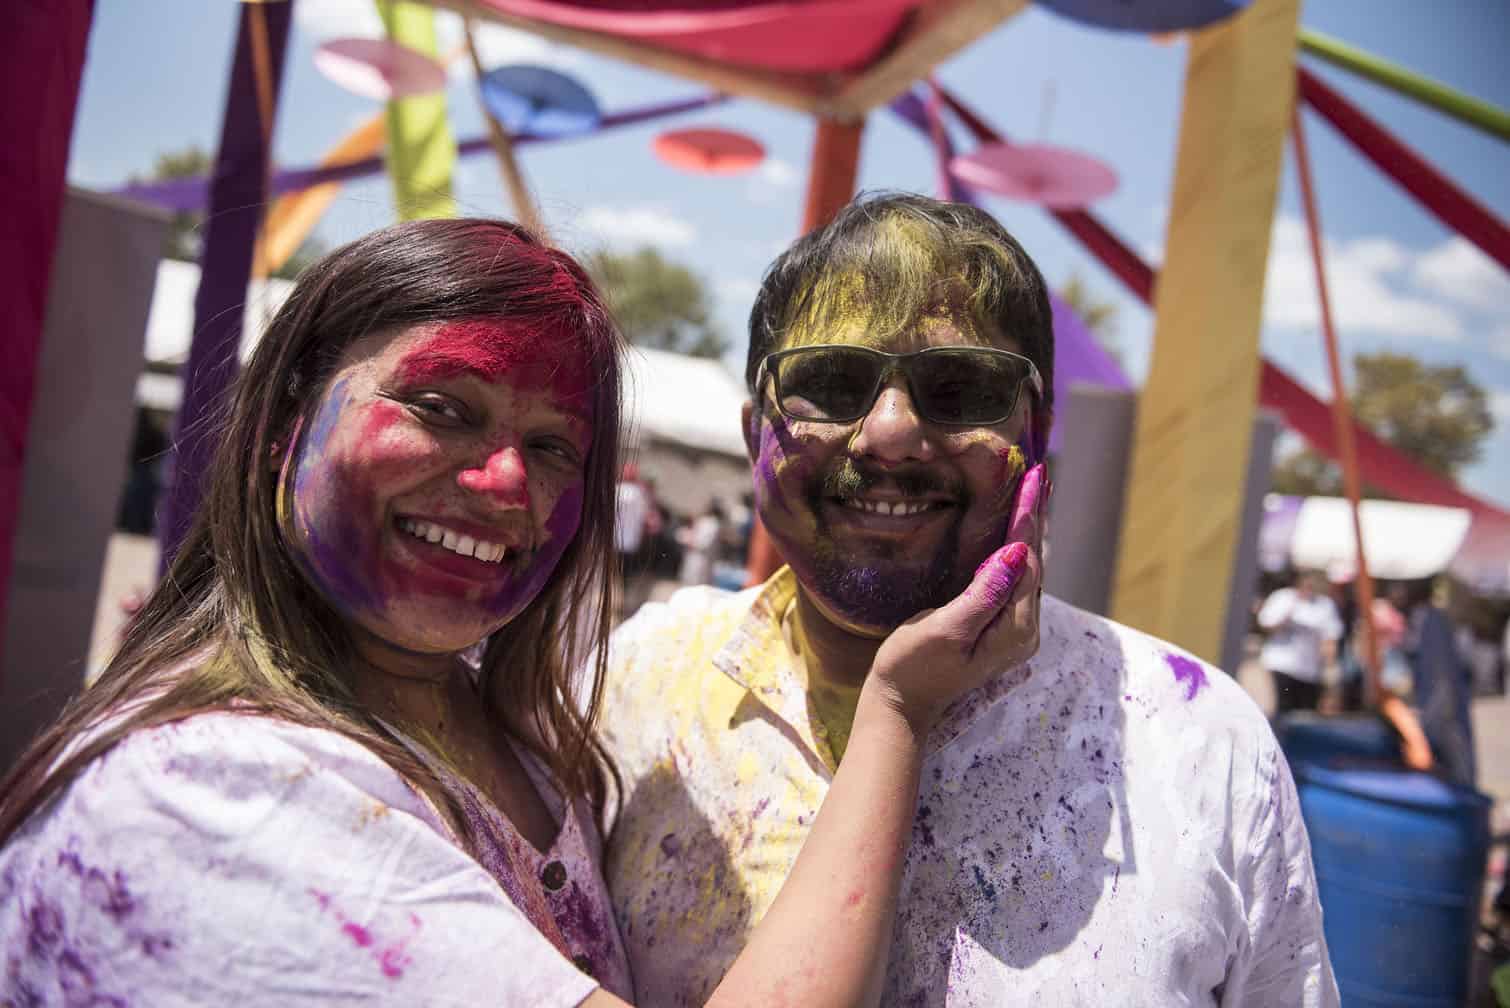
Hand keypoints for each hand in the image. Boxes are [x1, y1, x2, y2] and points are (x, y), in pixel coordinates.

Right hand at [868, 464, 1048, 729]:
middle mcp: (1024, 630)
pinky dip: (1016, 549)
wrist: (900, 704)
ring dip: (1028, 530)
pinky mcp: (999, 627)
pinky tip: (1015, 532)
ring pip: (1027, 569)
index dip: (1028, 518)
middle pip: (1033, 562)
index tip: (1032, 479)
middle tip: (1038, 474)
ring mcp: (1013, 630)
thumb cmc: (913, 667)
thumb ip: (984, 594)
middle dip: (1034, 517)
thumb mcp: (945, 629)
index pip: (1026, 560)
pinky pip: (1014, 580)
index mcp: (1015, 629)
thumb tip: (1015, 554)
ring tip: (1033, 492)